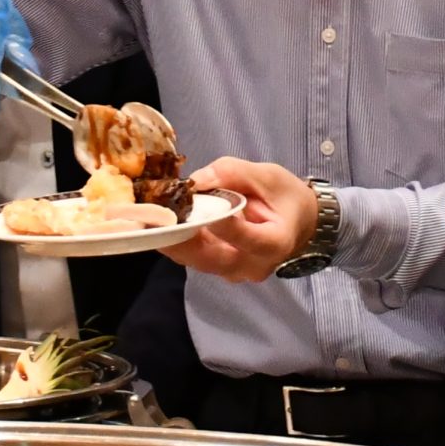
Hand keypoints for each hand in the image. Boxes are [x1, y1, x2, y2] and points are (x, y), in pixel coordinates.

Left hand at [166, 158, 315, 281]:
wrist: (298, 222)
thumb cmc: (286, 197)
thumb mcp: (267, 175)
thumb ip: (233, 173)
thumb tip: (196, 180)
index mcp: (276, 243)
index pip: (248, 240)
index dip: (223, 226)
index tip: (198, 206)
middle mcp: (254, 265)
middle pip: (213, 258)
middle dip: (181, 238)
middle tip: (154, 219)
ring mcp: (235, 272)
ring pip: (198, 261)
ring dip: (172, 240)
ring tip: (147, 220)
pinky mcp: (221, 270)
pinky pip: (195, 258)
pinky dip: (177, 241)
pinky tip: (159, 224)